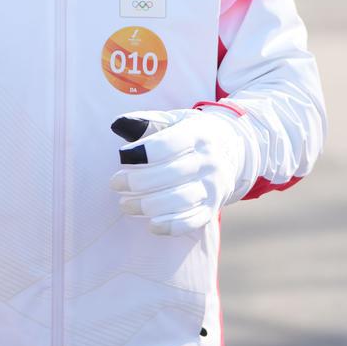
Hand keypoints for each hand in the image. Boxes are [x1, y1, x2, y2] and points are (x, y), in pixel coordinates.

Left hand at [109, 108, 246, 235]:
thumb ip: (145, 121)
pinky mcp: (213, 207)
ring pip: (179, 200)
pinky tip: (151, 225)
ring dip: (147, 206)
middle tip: (115, 183)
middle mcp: (209, 161)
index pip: (168, 144)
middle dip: (137, 181)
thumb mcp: (173, 119)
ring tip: (125, 205)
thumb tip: (117, 125)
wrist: (231, 147)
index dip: (142, 152)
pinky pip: (192, 222)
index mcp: (198, 134)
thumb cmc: (190, 132)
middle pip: (171, 174)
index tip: (122, 156)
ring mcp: (214, 186)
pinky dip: (171, 226)